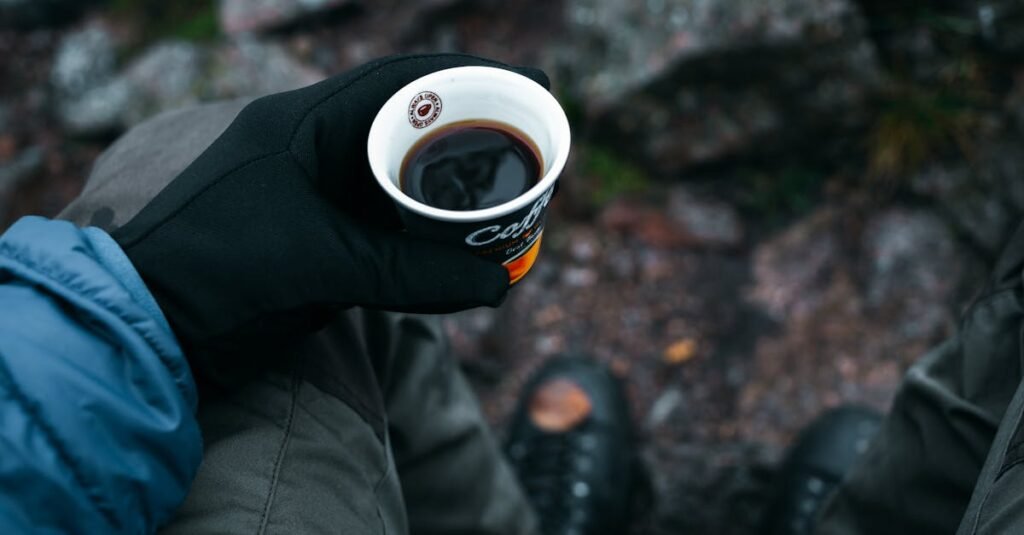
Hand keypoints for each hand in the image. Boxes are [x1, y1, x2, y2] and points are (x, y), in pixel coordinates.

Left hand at [111, 54, 549, 383]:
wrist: (151, 326)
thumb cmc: (215, 269)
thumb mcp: (318, 261)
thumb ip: (408, 274)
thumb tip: (500, 285)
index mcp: (304, 124)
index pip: (402, 82)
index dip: (471, 78)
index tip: (530, 84)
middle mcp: (317, 153)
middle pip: (414, 131)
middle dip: (475, 138)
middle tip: (534, 151)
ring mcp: (320, 200)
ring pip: (406, 186)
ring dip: (457, 196)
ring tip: (516, 202)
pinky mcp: (322, 246)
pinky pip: (392, 235)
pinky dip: (430, 244)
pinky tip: (468, 252)